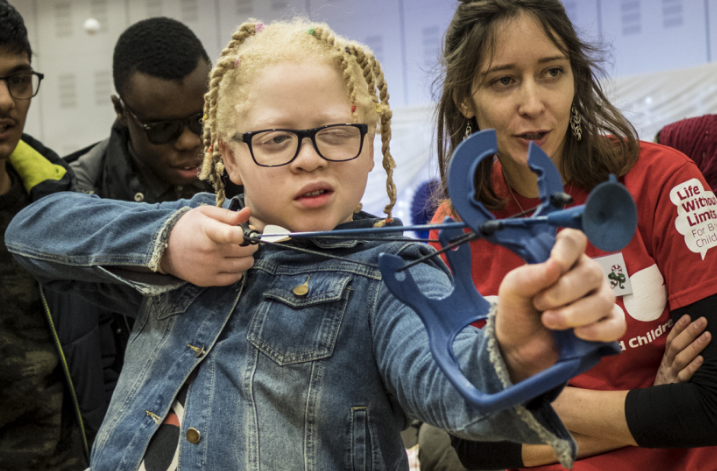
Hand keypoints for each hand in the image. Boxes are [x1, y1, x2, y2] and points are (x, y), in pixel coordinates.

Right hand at [160, 205, 257, 285]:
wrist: (165, 249)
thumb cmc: (188, 227)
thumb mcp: (205, 214)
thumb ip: (228, 215)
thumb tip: (248, 213)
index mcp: (208, 232)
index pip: (233, 235)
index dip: (244, 233)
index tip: (242, 231)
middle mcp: (209, 252)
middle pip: (246, 251)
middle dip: (249, 244)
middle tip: (243, 241)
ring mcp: (209, 268)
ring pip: (244, 265)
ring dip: (246, 258)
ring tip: (237, 251)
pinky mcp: (208, 280)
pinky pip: (235, 278)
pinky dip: (237, 270)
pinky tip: (230, 262)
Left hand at [496, 229, 623, 381]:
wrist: (518, 348)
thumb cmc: (518, 311)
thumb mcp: (511, 291)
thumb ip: (528, 276)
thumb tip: (554, 266)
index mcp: (562, 258)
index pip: (575, 240)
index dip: (567, 251)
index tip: (553, 268)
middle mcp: (585, 274)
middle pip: (592, 273)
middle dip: (563, 292)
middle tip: (540, 305)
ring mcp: (599, 299)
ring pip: (604, 300)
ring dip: (575, 313)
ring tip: (549, 321)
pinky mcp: (606, 325)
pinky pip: (617, 324)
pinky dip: (599, 330)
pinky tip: (578, 334)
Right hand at [654, 314, 709, 384]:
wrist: (656, 409)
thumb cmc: (668, 385)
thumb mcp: (669, 370)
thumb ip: (677, 357)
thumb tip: (690, 341)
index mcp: (666, 359)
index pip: (671, 340)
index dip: (678, 328)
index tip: (688, 316)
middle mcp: (668, 365)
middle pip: (676, 346)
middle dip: (689, 332)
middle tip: (702, 321)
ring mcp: (672, 376)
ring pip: (681, 359)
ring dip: (694, 346)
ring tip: (707, 335)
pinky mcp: (677, 388)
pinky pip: (685, 376)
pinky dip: (692, 367)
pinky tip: (701, 360)